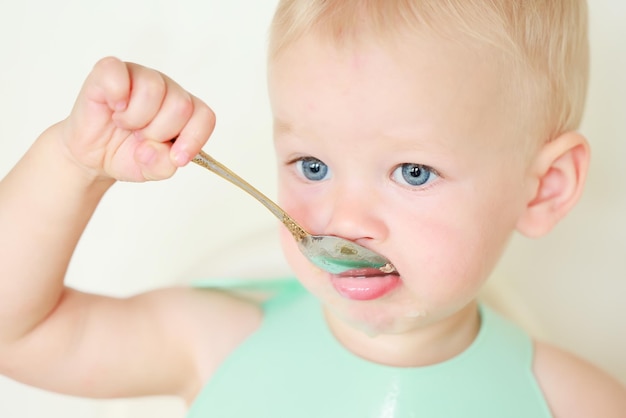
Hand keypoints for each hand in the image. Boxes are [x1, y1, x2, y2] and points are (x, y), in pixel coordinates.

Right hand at [60, 56, 214, 181]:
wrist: (92, 154)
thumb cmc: (126, 154)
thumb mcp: (150, 170)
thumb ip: (161, 166)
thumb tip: (150, 150)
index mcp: (184, 112)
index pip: (204, 116)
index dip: (193, 138)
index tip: (177, 158)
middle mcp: (167, 90)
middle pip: (180, 106)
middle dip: (158, 132)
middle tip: (140, 138)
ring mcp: (139, 76)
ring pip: (153, 89)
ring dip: (136, 118)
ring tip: (125, 125)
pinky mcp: (109, 72)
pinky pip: (117, 72)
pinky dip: (116, 94)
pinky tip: (113, 108)